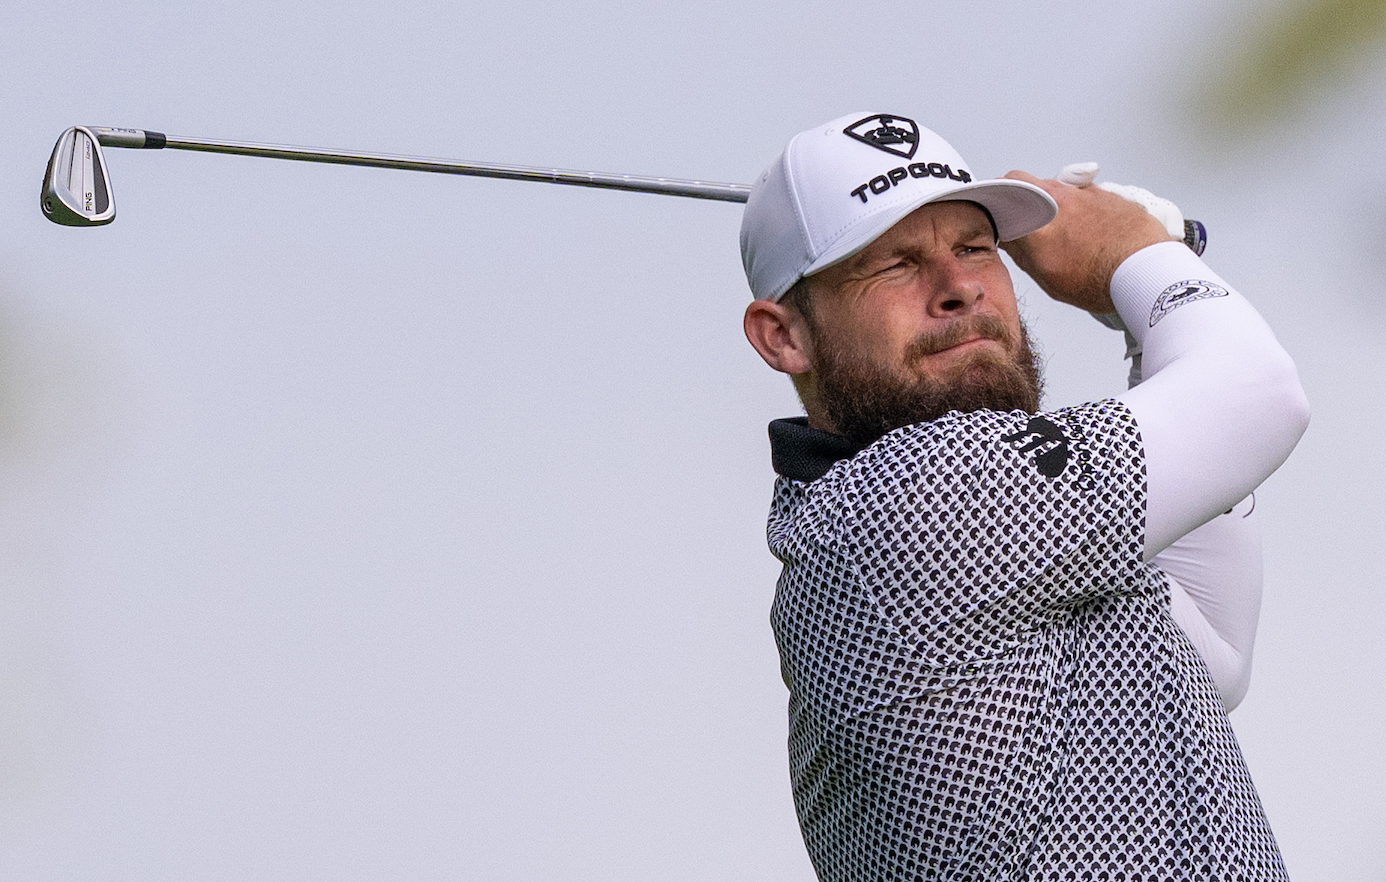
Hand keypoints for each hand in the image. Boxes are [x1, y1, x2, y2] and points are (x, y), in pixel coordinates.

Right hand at [999, 169, 1173, 313]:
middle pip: (1024, 181)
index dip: (994, 199)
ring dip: (1049, 199)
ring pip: (1054, 184)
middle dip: (1018, 195)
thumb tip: (1009, 238)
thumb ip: (1023, 253)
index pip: (1000, 192)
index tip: (995, 212)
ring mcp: (1083, 191)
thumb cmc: (1103, 279)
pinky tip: (1087, 228)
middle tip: (1023, 218)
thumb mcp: (1050, 279)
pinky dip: (1078, 204)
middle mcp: (1058, 198)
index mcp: (1037, 220)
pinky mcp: (1106, 192)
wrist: (1146, 271)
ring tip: (1062, 230)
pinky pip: (1082, 190)